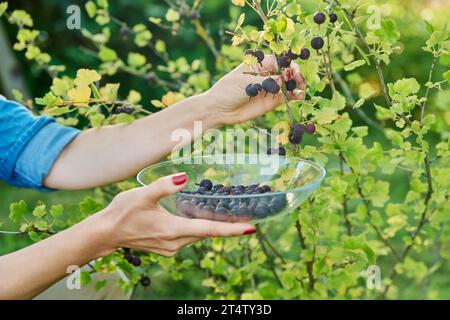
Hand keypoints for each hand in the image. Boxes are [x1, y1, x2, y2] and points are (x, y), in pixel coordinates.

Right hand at [98, 173, 255, 256]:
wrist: (105, 233)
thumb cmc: (122, 213)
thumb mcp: (142, 195)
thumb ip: (164, 186)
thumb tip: (184, 177)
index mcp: (173, 230)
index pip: (209, 230)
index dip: (231, 229)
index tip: (251, 227)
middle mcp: (175, 243)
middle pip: (207, 233)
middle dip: (227, 226)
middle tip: (246, 214)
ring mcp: (171, 248)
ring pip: (199, 235)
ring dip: (213, 226)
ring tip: (230, 215)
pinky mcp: (167, 247)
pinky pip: (189, 237)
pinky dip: (199, 228)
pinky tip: (202, 217)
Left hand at [206, 55, 305, 124]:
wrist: (219, 110)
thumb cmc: (227, 90)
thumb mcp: (245, 83)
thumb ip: (264, 81)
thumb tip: (283, 78)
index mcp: (258, 64)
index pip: (278, 60)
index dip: (288, 64)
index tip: (292, 71)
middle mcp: (266, 75)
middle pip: (286, 71)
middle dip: (295, 74)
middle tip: (299, 81)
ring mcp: (270, 88)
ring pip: (288, 84)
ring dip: (297, 85)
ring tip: (302, 90)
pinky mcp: (271, 101)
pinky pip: (286, 96)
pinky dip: (294, 96)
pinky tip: (299, 96)